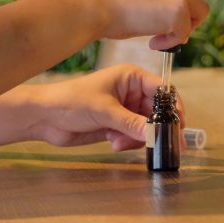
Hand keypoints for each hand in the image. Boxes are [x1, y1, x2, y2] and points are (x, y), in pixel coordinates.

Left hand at [28, 64, 185, 151]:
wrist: (45, 118)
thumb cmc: (72, 102)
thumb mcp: (104, 111)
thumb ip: (132, 123)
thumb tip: (156, 134)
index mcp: (131, 77)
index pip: (162, 90)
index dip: (173, 107)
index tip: (178, 125)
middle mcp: (131, 92)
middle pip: (157, 112)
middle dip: (155, 129)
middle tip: (160, 145)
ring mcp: (125, 109)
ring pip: (146, 127)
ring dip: (137, 138)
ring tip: (118, 142)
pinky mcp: (117, 125)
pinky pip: (134, 136)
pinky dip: (128, 142)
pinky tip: (112, 142)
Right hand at [84, 0, 208, 49]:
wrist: (92, 6)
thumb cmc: (104, 0)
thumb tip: (170, 7)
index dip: (177, 2)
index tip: (161, 16)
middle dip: (185, 16)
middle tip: (165, 31)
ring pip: (199, 12)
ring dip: (182, 28)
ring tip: (158, 38)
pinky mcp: (179, 7)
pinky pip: (185, 31)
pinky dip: (172, 41)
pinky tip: (152, 43)